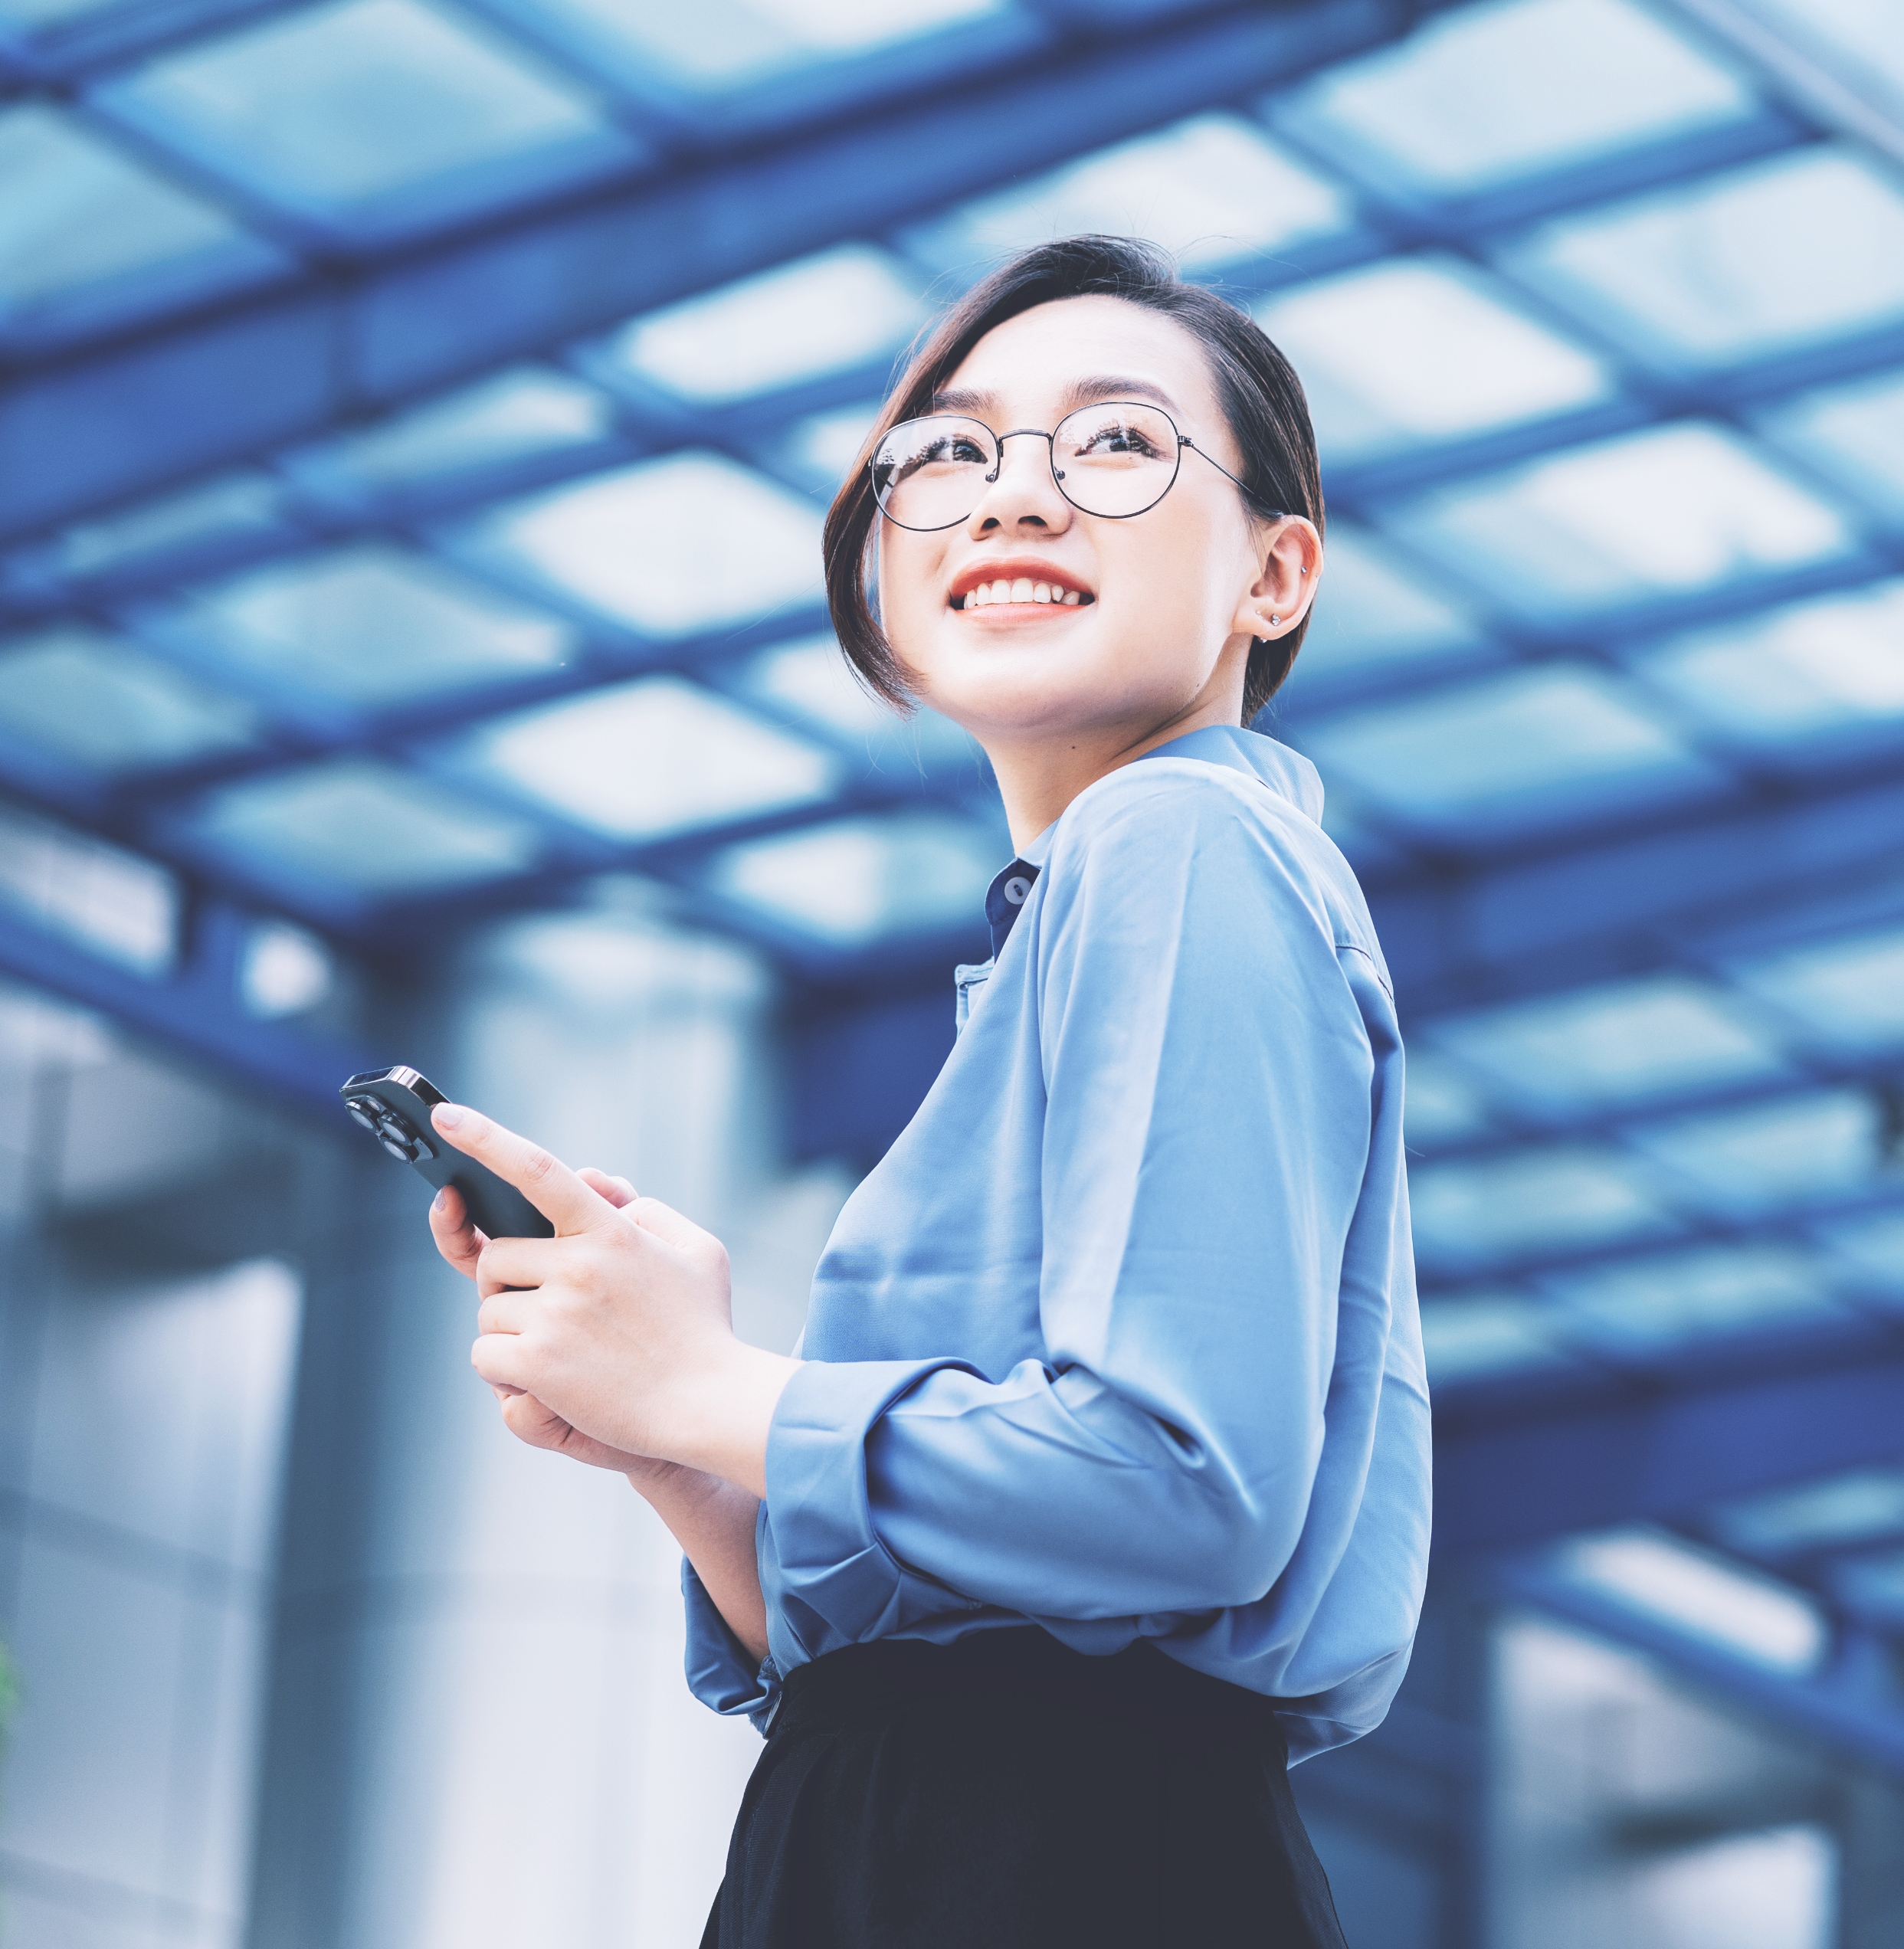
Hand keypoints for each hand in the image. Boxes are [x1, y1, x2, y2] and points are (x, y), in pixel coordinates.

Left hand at [428, 1103, 797, 1496]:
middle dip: (510, 1282)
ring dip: (512, 1330)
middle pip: (497, 1258)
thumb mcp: (697, 1251)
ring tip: (566, 1351)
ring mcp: (555, 1314)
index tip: (445, 1116)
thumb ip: (648, 1211)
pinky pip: (486, 1354)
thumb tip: (597, 1189)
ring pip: (489, 1309)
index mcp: (612, 1231)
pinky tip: (551, 1379)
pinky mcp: (537, 1362)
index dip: (486, 1139)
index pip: (539, 1170)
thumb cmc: (705, 1329)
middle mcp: (578, 1265)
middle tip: (551, 1308)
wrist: (709, 1405)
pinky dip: (506, 1371)